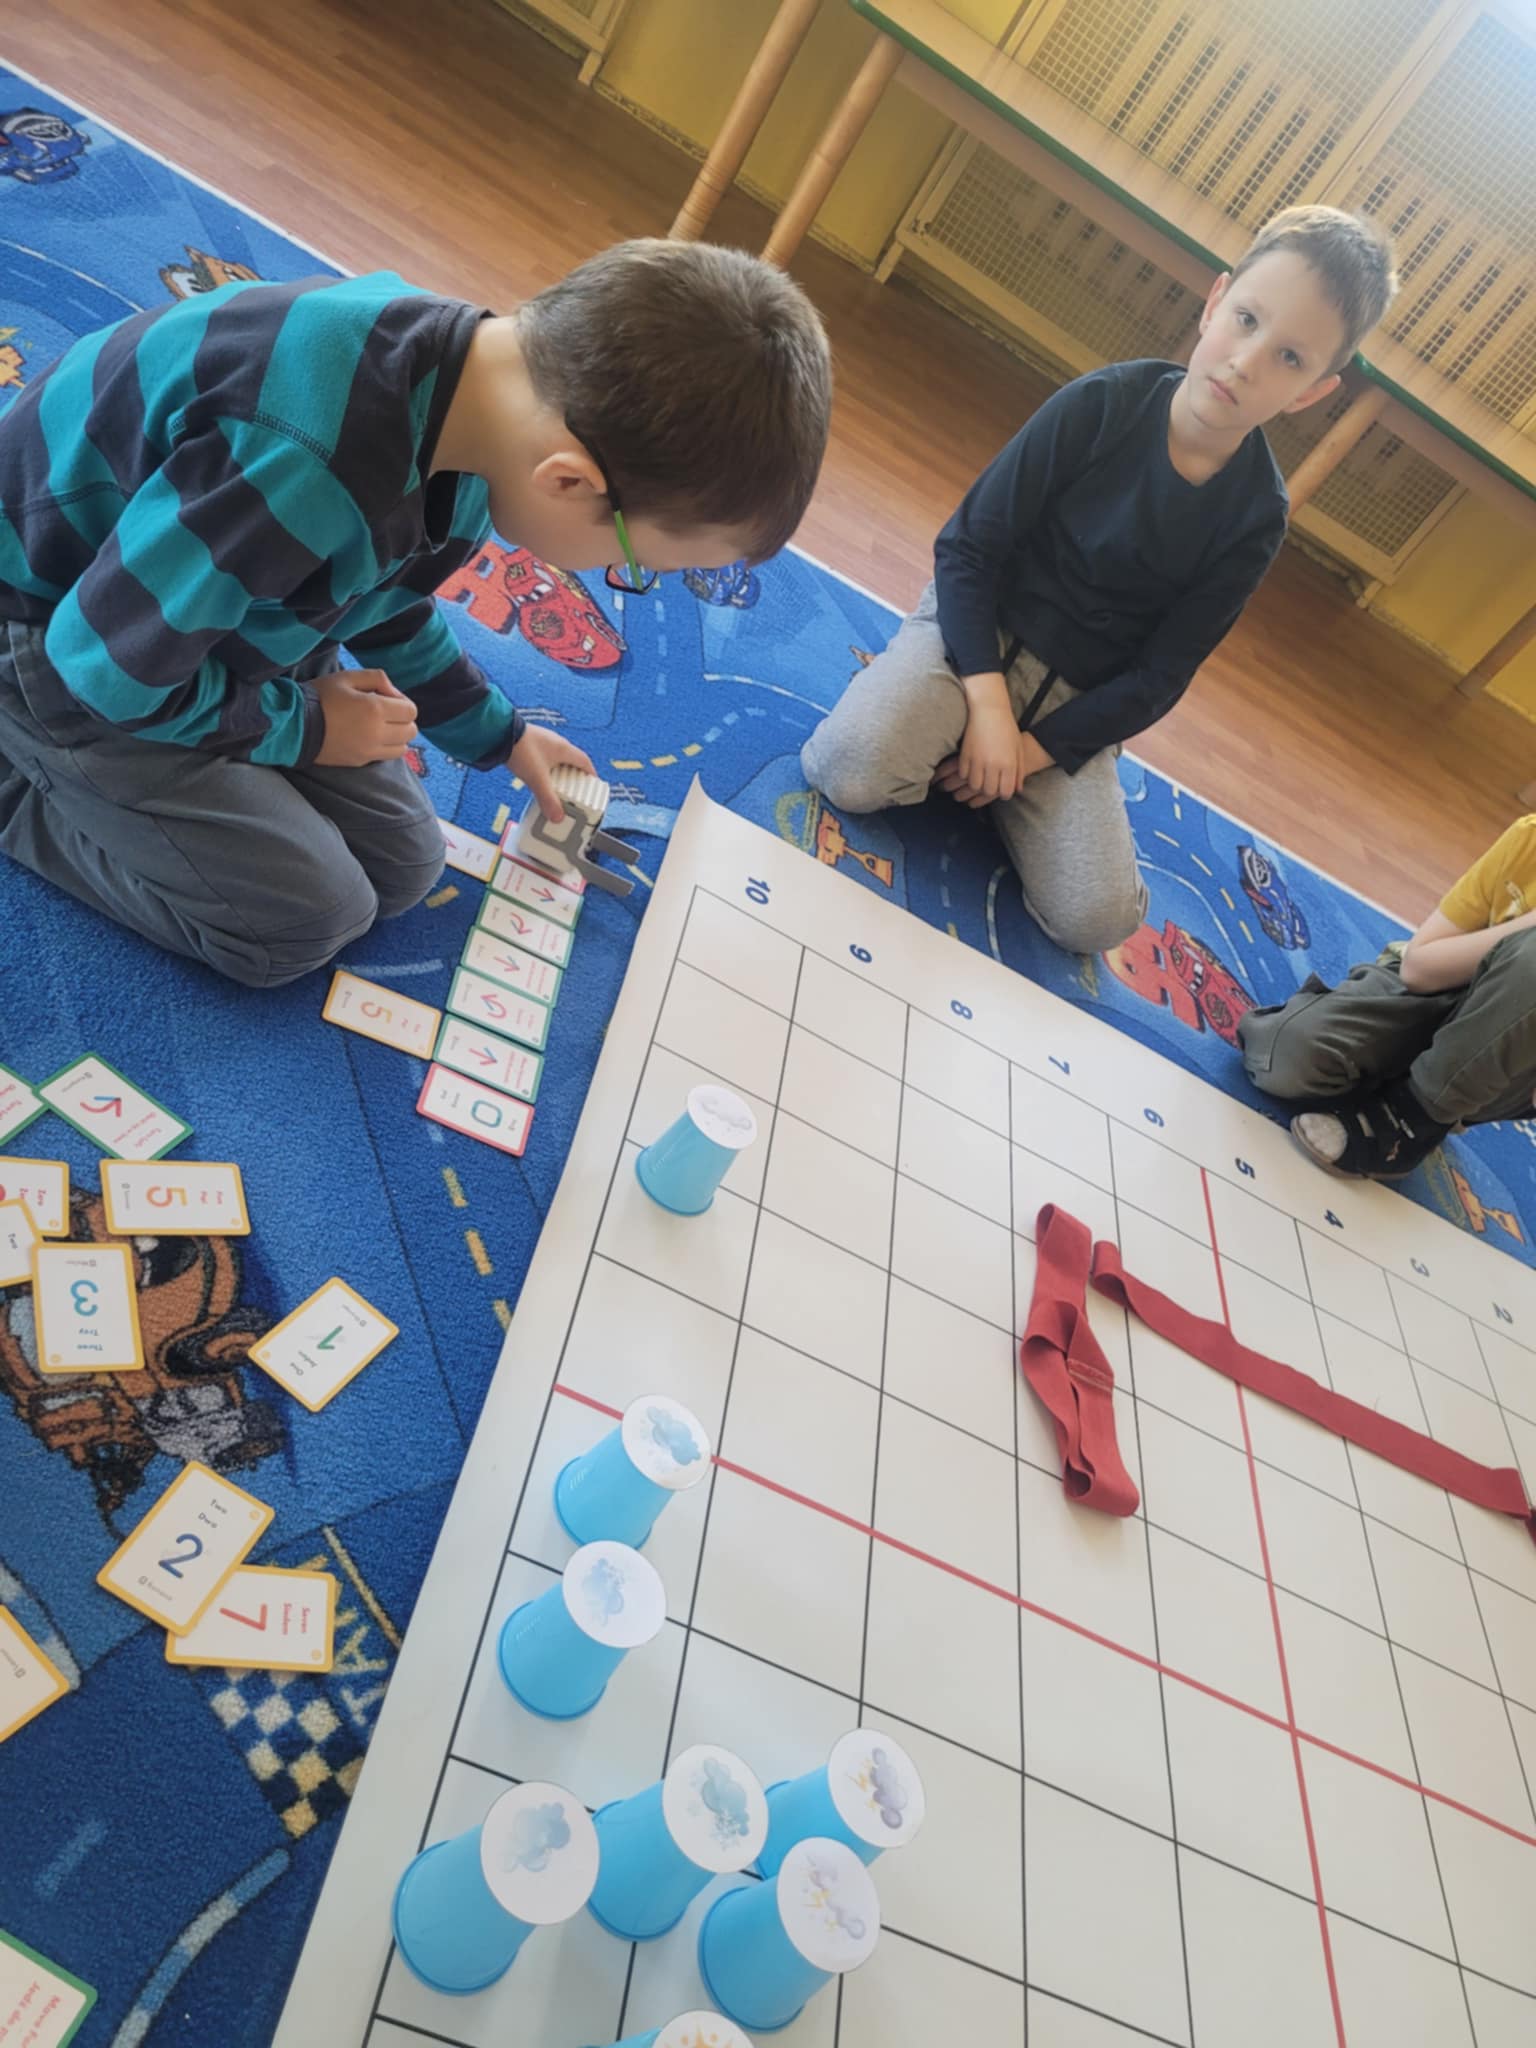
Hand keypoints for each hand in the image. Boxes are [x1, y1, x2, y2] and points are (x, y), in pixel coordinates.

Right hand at [314, 669, 417, 766]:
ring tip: (380, 727)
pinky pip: (386, 757)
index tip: (387, 698)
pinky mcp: (361, 761)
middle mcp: (377, 733)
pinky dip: (386, 748)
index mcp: (376, 709)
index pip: (411, 711)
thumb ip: (377, 678)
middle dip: (403, 720)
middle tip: (386, 712)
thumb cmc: (320, 696)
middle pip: (411, 731)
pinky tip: (371, 738)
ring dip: (398, 736)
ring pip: (403, 748)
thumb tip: (395, 694)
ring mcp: (370, 751)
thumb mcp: (347, 677)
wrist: (295, 726)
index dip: (403, 702)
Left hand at [509, 724, 596, 823]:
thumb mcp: (537, 779)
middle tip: (573, 791)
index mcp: (563, 749)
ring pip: (556, 759)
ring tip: (554, 788)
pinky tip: (537, 777)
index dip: (590, 774)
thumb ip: (548, 799)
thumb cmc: (521, 750)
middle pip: (571, 761)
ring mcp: (541, 741)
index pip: (584, 761)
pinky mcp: (529, 742)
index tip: (592, 785)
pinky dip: (544, 769)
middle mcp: (555, 742)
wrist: (497, 733)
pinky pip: (543, 757)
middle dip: (573, 776)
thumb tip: (558, 817)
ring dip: (558, 773)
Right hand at [936, 676, 1023, 806]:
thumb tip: (1018, 790)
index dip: (1003, 793)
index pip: (1005, 792)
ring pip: (974, 786)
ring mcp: (977, 760)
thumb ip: (1019, 770)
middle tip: (990, 783)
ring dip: (977, 784)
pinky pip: (963, 774)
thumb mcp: (1018, 748)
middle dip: (990, 790)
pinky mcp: (965, 755)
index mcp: (1009, 764)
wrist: (989, 709)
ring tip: (980, 777)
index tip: (1002, 788)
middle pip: (988, 791)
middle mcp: (993, 765)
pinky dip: (966, 774)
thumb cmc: (1007, 727)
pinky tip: (971, 768)